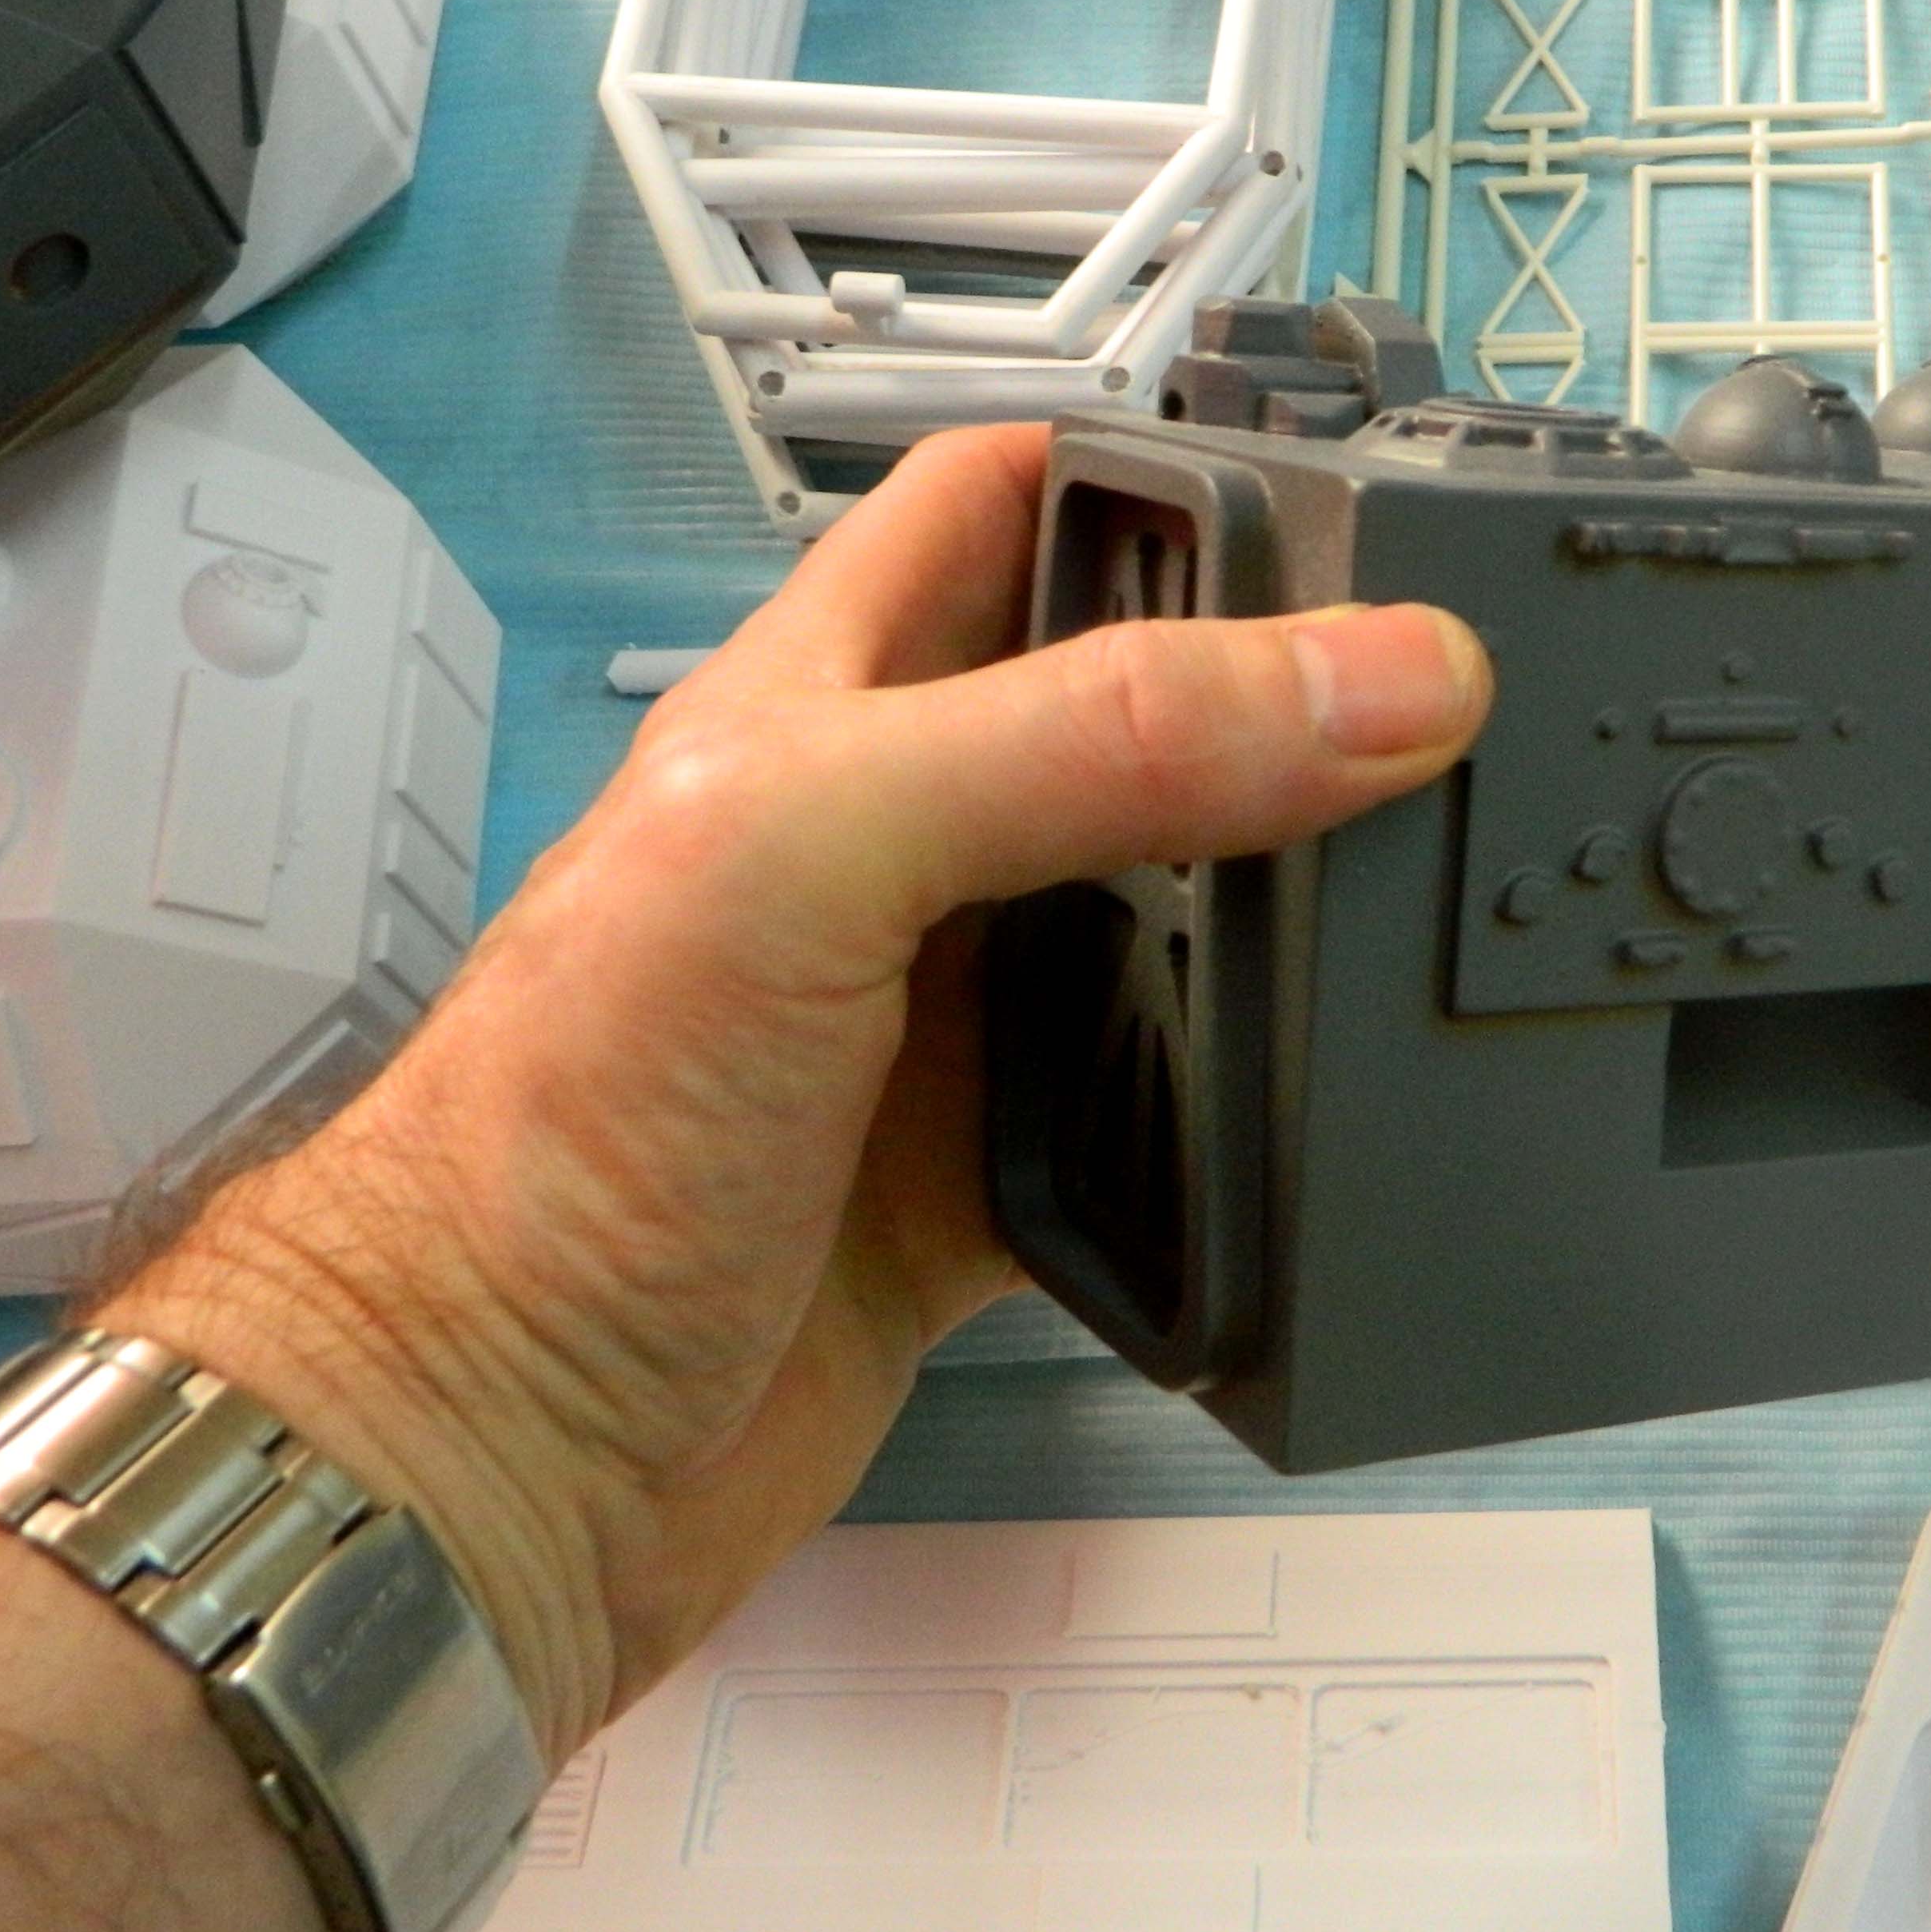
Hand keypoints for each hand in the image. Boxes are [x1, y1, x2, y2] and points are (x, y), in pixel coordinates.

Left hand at [94, 425, 1490, 1759]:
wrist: (493, 1459)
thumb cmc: (562, 1134)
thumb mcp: (821, 848)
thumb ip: (1096, 739)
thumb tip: (1378, 674)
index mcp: (820, 705)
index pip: (1001, 504)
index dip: (1153, 472)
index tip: (1336, 502)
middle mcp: (891, 843)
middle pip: (1123, 707)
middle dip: (1269, 690)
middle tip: (1437, 699)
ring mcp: (939, 1020)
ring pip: (1164, 916)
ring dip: (1275, 909)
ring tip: (1415, 884)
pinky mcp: (985, 1184)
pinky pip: (1162, 1118)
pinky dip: (1244, 1117)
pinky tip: (1311, 1111)